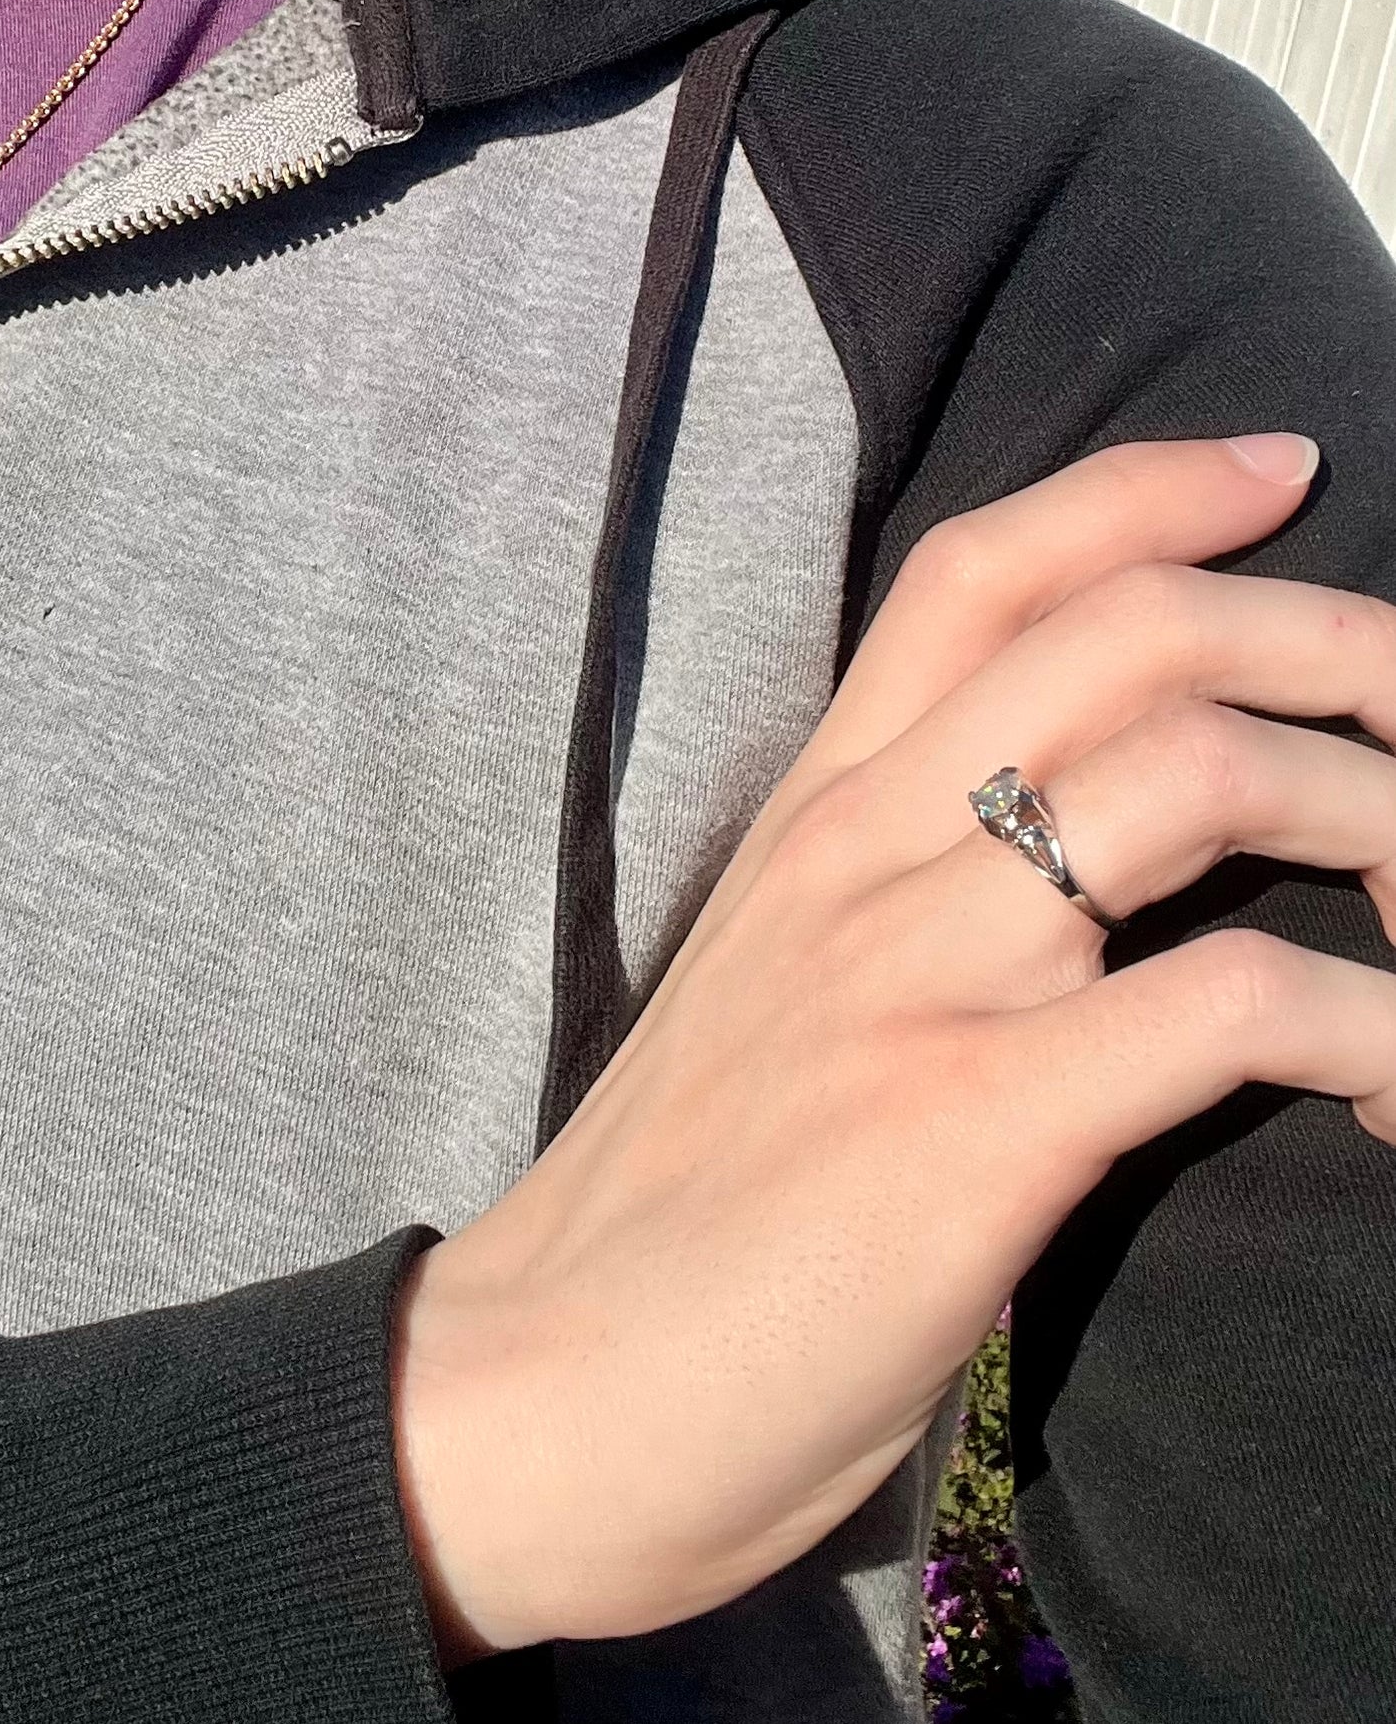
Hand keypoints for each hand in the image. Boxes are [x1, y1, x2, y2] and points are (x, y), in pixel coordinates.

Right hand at [392, 432, 1395, 1661]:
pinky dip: (1373, 1029)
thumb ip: (884, 900)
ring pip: (1204, 776)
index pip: (980, 573)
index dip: (1150, 492)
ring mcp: (919, 975)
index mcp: (811, 817)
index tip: (1280, 476)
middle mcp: (864, 855)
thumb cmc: (667, 1210)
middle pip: (1132, 634)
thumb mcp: (765, 995)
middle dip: (1331, 634)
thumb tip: (1047, 873)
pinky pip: (1234, 1002)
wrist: (548, 1384)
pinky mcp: (976, 1119)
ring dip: (1382, 817)